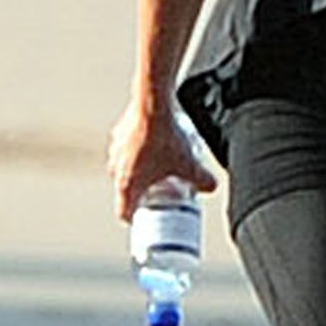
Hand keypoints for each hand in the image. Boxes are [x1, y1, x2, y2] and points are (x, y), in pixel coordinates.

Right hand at [106, 99, 216, 221]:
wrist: (153, 106)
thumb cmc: (166, 139)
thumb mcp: (191, 165)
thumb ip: (203, 181)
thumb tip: (211, 187)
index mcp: (127, 185)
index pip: (124, 213)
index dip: (136, 219)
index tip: (146, 217)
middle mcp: (116, 170)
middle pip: (126, 190)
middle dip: (142, 192)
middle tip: (160, 189)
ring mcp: (114, 152)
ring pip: (124, 168)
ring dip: (138, 170)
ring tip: (159, 165)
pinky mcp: (118, 134)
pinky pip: (126, 149)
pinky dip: (137, 150)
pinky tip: (154, 144)